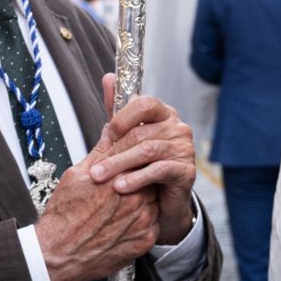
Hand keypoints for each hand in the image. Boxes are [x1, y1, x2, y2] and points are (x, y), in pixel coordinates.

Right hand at [35, 153, 159, 280]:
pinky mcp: (144, 240)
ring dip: (145, 200)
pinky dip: (144, 221)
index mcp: (118, 177)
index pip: (141, 156)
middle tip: (125, 186)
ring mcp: (142, 221)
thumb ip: (101, 151)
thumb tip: (111, 130)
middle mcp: (134, 198)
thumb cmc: (63, 216)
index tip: (131, 161)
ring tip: (123, 206)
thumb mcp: (76, 175)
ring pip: (155, 201)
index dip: (136, 158)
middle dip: (141, 179)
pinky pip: (154, 224)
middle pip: (151, 178)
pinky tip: (125, 223)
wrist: (58, 254)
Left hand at [89, 74, 195, 244]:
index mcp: (164, 114)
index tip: (106, 135)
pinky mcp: (187, 171)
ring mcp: (185, 149)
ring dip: (120, 165)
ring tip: (101, 178)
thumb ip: (118, 110)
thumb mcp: (126, 136)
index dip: (122, 118)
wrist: (161, 203)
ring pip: (148, 150)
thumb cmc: (142, 166)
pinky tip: (121, 187)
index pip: (144, 104)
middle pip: (141, 132)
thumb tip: (108, 78)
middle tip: (93, 168)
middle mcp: (178, 128)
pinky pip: (159, 170)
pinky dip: (136, 178)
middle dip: (113, 151)